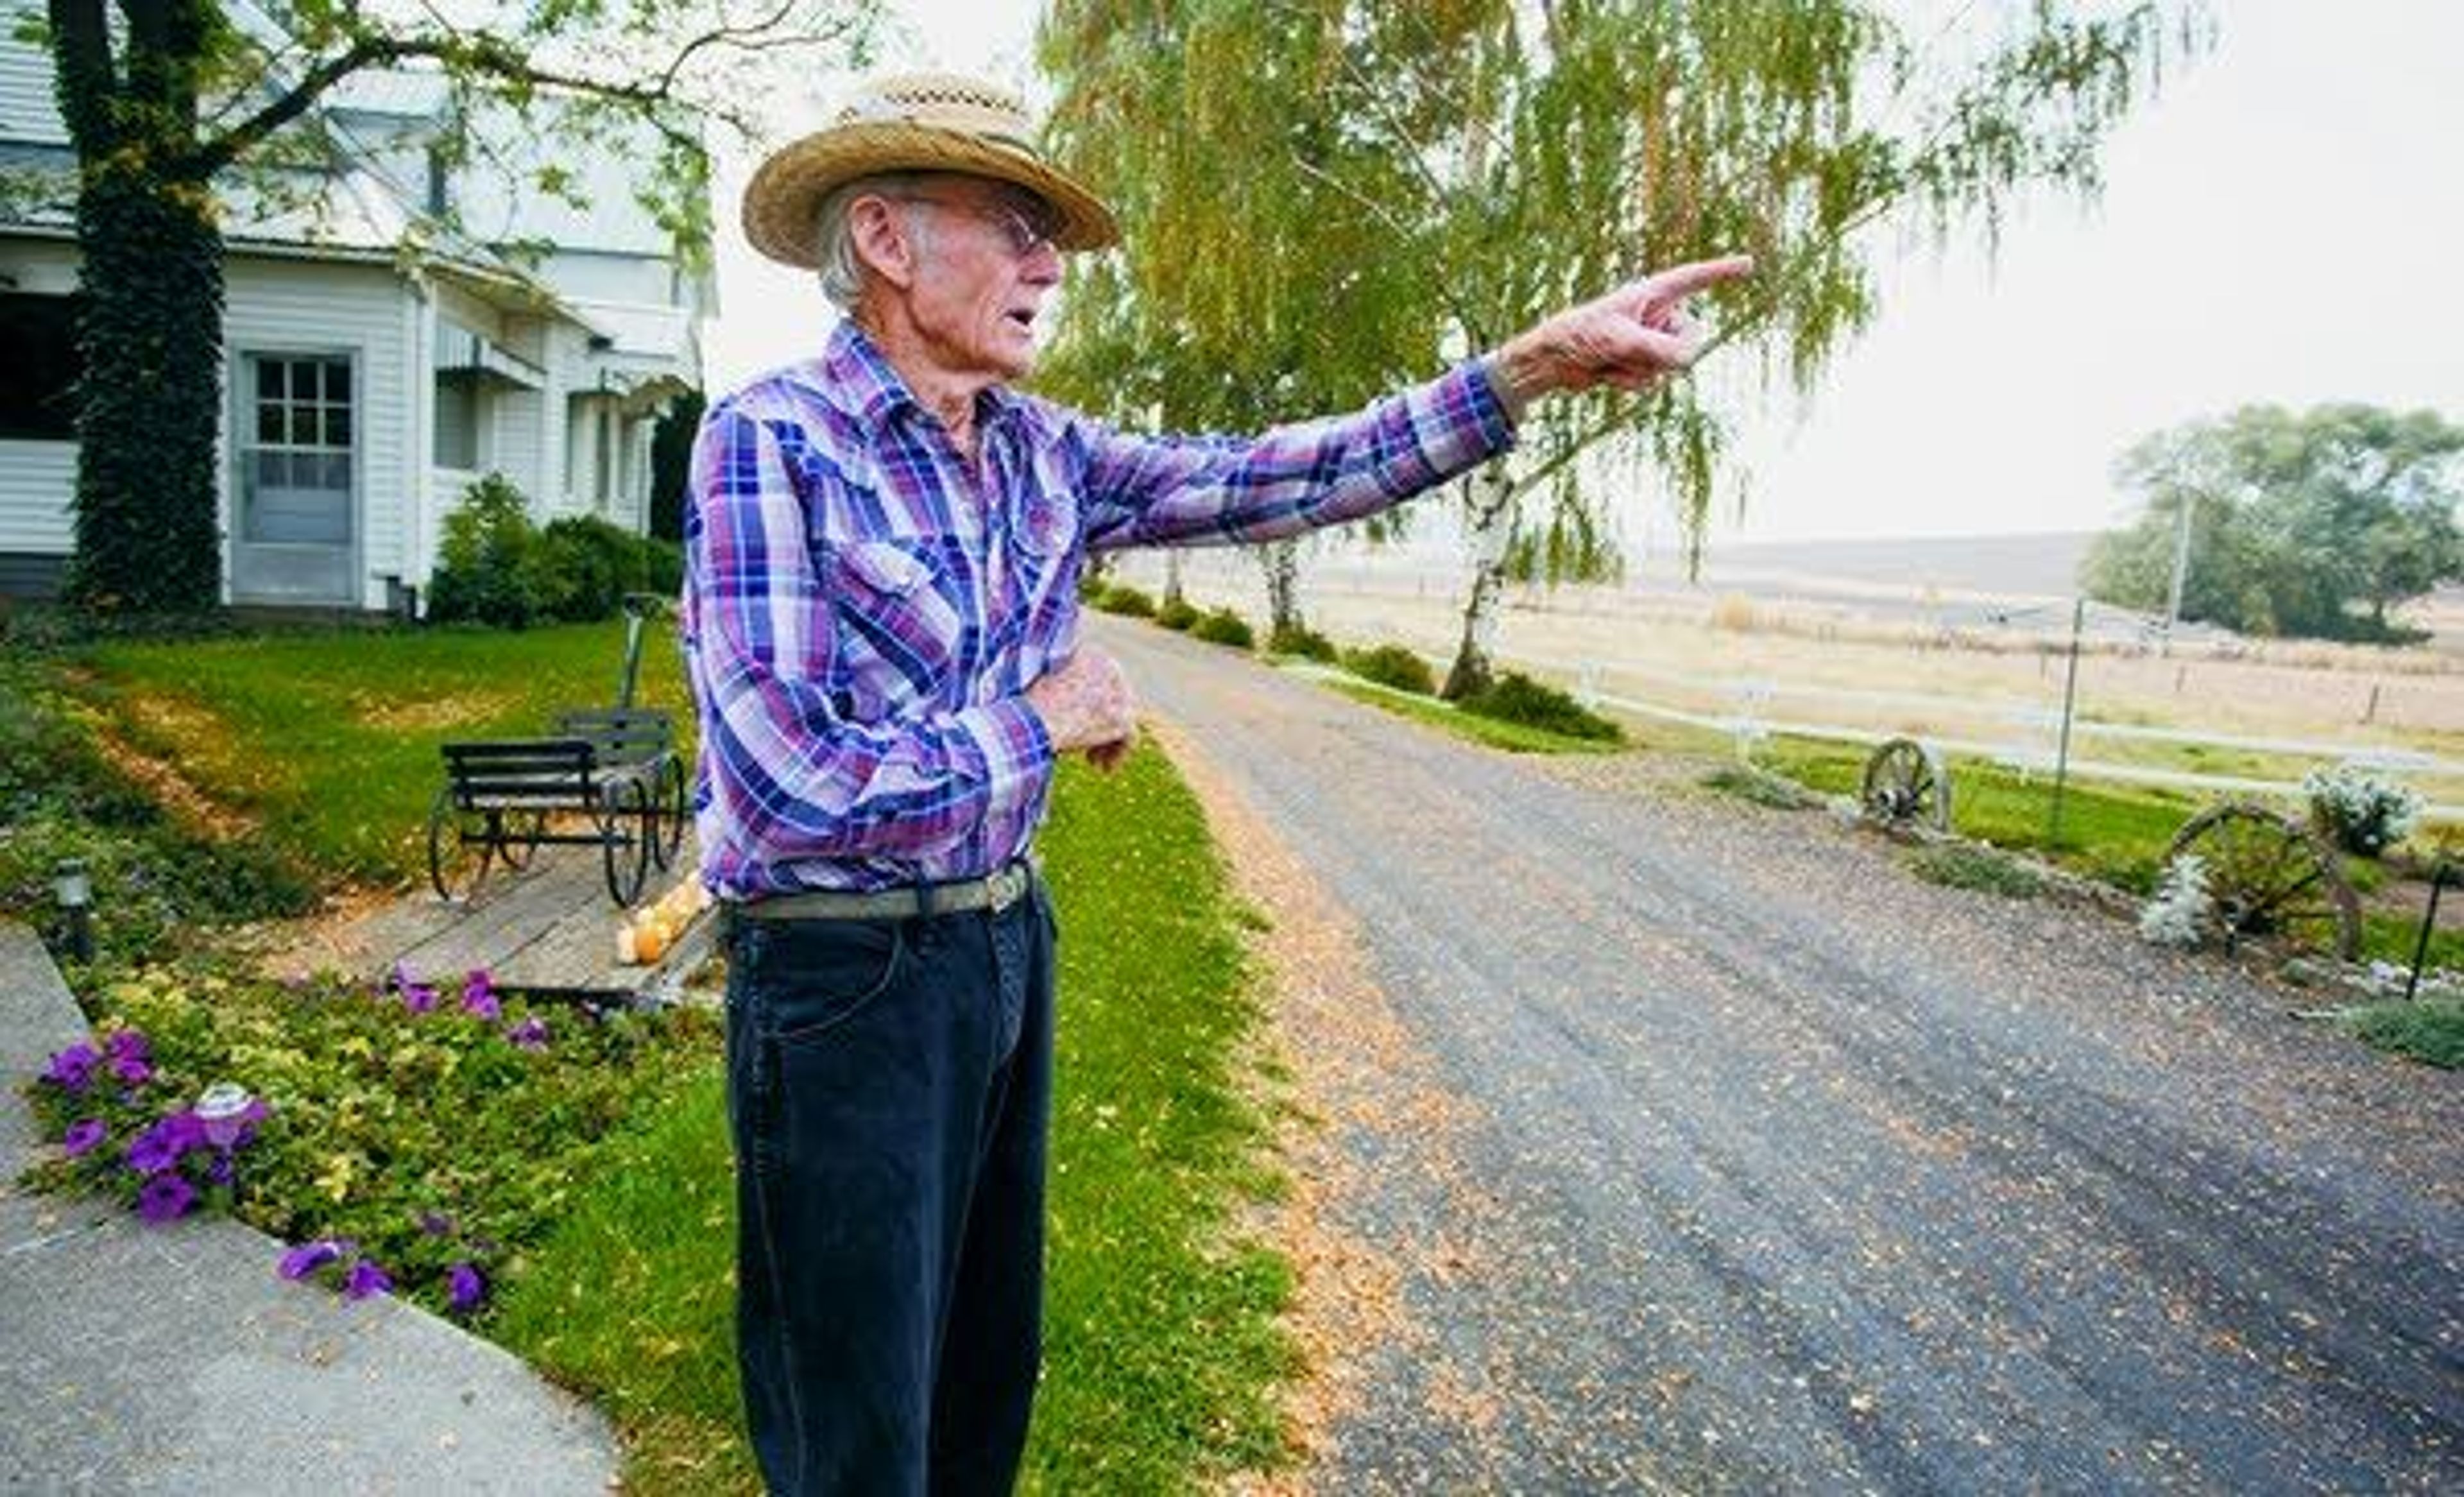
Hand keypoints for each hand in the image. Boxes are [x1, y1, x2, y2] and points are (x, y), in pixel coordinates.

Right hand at [1024, 648, 1136, 766]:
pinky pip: (1130, 738)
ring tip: (1092, 759)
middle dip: (1102, 722)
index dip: (1095, 702)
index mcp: (1094, 655)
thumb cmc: (1029, 706)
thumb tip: (1071, 693)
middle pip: (1117, 700)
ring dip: (1108, 740)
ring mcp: (1120, 694)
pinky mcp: (1123, 719)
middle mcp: (1112, 668)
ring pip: (1123, 719)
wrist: (1032, 722)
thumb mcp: (1047, 681)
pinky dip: (1118, 754)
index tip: (1081, 719)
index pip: (1105, 680)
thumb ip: (1067, 679)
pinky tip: (1103, 768)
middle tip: (1085, 741)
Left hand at [1490, 254, 1755, 413]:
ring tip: (1611, 359)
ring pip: (1671, 366)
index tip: (1750, 264)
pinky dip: (1630, 382)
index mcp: (1652, 294)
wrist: (1553, 361)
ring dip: (1640, 370)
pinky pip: (1653, 381)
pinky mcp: (1641, 363)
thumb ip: (1659, 349)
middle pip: (1691, 339)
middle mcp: (1656, 316)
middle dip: (1664, 352)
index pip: (1694, 278)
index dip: (1722, 272)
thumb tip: (1687, 361)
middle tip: (1629, 349)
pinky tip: (1608, 374)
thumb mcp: (1622, 339)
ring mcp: (1650, 341)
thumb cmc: (1581, 336)